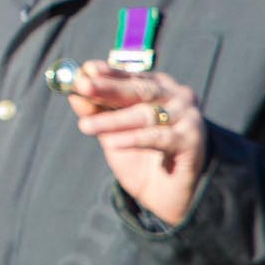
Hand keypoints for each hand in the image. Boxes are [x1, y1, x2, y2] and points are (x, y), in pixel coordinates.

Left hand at [66, 59, 207, 225]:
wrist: (168, 195)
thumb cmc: (141, 157)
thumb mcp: (113, 134)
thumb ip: (98, 113)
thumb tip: (74, 95)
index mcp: (159, 88)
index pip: (132, 76)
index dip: (108, 73)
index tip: (86, 69)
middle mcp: (177, 97)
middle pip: (139, 90)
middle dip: (108, 88)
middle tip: (82, 86)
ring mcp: (187, 117)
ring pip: (145, 114)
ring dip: (113, 120)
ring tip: (85, 125)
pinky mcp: (191, 141)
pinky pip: (158, 138)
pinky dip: (134, 139)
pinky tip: (112, 143)